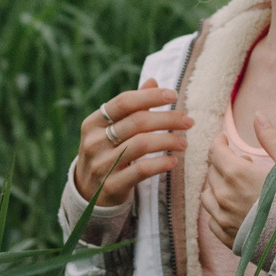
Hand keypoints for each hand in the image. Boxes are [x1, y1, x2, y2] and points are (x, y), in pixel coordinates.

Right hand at [74, 84, 189, 208]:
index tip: (173, 95)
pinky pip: (141, 171)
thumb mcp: (111, 130)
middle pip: (136, 122)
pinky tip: (173, 161)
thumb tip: (153, 81)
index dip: (150, 96)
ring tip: (184, 143)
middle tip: (188, 121)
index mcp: (93, 123)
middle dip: (167, 119)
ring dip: (168, 141)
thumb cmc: (106, 154)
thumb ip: (131, 107)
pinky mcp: (111, 185)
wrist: (88, 194)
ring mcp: (101, 164)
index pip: (123, 102)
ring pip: (140, 145)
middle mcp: (94, 142)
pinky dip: (160, 164)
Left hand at [203, 113, 275, 246]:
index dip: (220, 143)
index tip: (225, 140)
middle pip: (212, 172)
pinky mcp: (227, 238)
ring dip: (218, 185)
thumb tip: (258, 116)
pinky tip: (234, 207)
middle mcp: (224, 197)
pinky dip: (218, 209)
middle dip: (224, 163)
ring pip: (208, 195)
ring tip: (238, 186)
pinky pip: (211, 219)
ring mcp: (224, 220)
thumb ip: (270, 139)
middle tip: (244, 164)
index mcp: (237, 175)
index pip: (216, 152)